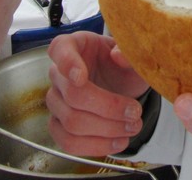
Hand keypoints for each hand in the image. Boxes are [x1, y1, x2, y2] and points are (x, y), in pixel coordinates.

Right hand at [47, 31, 148, 156]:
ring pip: (72, 122)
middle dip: (108, 107)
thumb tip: (118, 55)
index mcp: (75, 45)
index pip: (60, 49)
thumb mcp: (133, 53)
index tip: (81, 77)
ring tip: (133, 127)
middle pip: (73, 94)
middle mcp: (59, 72)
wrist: (122, 82)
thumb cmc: (123, 63)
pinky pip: (68, 142)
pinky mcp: (58, 124)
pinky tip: (118, 141)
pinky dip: (95, 146)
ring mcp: (56, 100)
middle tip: (135, 111)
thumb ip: (128, 52)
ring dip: (106, 129)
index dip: (68, 64)